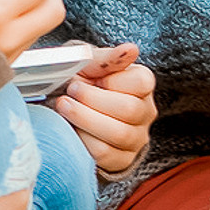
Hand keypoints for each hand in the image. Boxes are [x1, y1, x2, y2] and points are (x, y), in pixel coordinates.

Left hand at [55, 47, 155, 175]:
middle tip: (70, 90)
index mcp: (142, 84)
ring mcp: (136, 138)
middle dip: (93, 99)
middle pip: (129, 109)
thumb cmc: (82, 81)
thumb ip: (108, 59)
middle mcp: (145, 112)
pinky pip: (105, 154)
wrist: (67, 108)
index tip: (89, 76)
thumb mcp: (89, 64)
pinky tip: (70, 128)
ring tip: (64, 107)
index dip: (111, 80)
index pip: (141, 82)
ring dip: (85, 119)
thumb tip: (132, 50)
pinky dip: (83, 140)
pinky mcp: (122, 160)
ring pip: (118, 134)